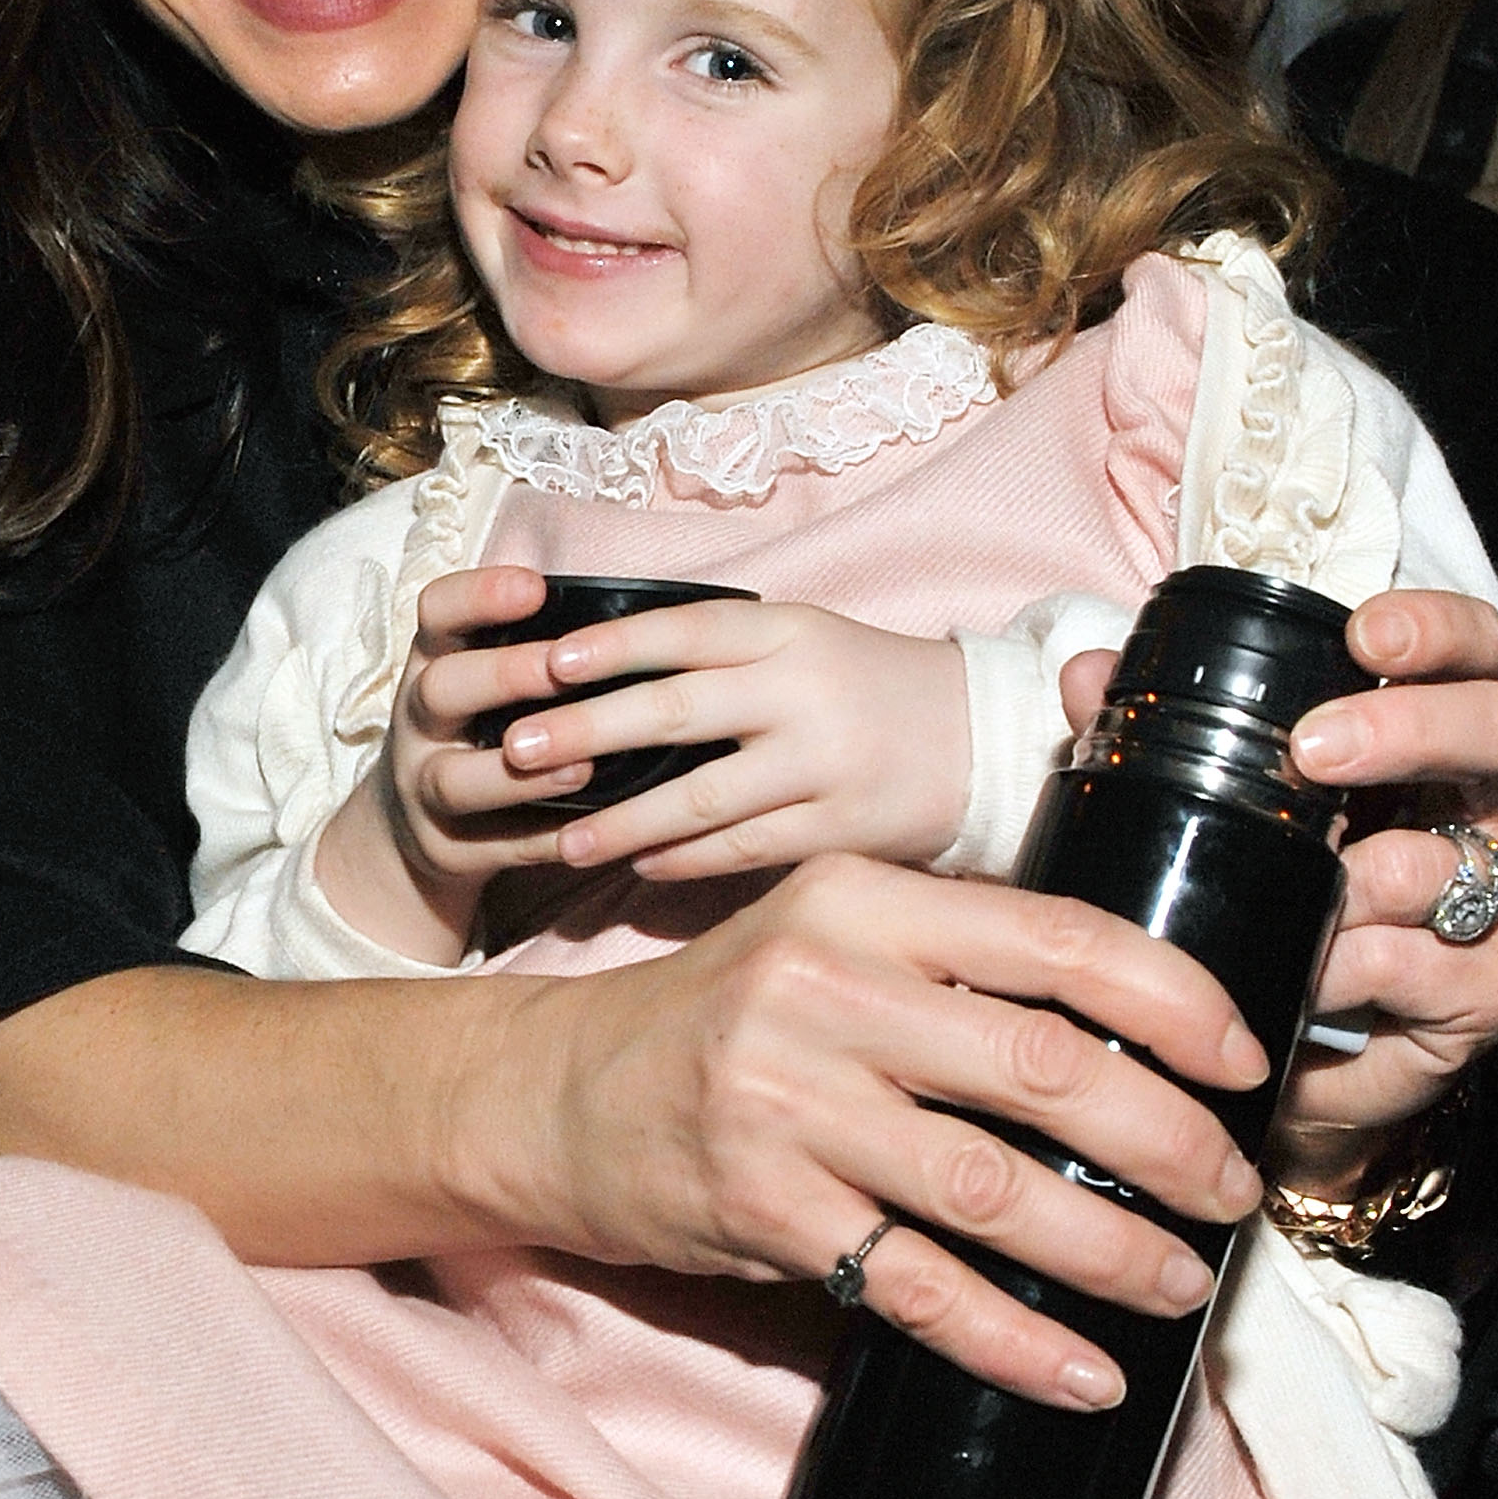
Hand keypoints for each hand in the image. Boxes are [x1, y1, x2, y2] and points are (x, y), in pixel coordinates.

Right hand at [315, 564, 595, 961]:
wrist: (413, 831)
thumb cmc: (479, 732)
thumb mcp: (484, 682)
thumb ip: (538, 652)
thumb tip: (644, 618)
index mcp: (435, 663)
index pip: (435, 611)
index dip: (478, 595)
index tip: (534, 586)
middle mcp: (419, 721)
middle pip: (441, 689)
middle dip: (503, 676)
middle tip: (563, 669)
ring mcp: (423, 788)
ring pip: (456, 779)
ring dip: (521, 775)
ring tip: (583, 766)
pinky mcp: (445, 850)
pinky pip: (492, 848)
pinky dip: (541, 841)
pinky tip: (590, 832)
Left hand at [498, 593, 972, 879]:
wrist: (982, 738)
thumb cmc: (866, 684)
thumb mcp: (805, 640)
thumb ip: (722, 651)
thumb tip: (602, 666)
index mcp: (787, 632)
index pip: (682, 631)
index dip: (610, 647)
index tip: (543, 664)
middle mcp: (801, 693)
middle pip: (675, 712)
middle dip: (588, 733)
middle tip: (516, 751)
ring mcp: (821, 764)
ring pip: (702, 797)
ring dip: (622, 821)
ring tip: (563, 841)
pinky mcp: (838, 828)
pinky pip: (743, 849)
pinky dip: (684, 860)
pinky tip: (638, 867)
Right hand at [513, 850, 1267, 1407]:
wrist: (547, 1092)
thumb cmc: (719, 1016)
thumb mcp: (825, 935)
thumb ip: (952, 956)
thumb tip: (1137, 1020)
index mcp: (861, 900)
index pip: (1056, 938)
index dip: (1176, 999)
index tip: (1246, 1059)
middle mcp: (823, 989)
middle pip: (1046, 1066)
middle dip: (1172, 1138)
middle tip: (1233, 1188)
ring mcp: (786, 1104)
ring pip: (995, 1187)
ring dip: (1114, 1247)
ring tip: (1181, 1281)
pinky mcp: (760, 1211)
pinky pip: (918, 1288)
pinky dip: (1016, 1341)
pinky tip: (1084, 1373)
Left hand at [1061, 589, 1497, 1196]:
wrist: (1338, 1037)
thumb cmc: (1307, 878)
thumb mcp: (1246, 795)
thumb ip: (1169, 728)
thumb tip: (1086, 675)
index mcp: (1445, 726)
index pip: (1472, 648)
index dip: (1433, 629)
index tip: (1363, 637)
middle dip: (1411, 729)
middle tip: (1314, 751)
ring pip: (1462, 864)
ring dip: (1368, 878)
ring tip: (1308, 890)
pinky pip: (1442, 970)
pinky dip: (1367, 968)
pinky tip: (1318, 972)